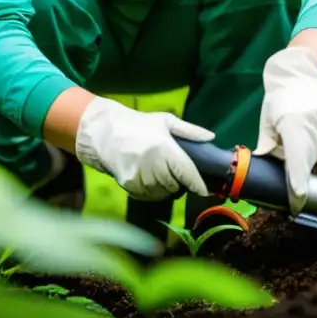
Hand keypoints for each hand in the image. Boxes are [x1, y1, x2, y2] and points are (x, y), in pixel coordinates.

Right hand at [74, 96, 214, 200]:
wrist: (105, 133)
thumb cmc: (138, 124)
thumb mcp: (165, 121)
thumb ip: (189, 131)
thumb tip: (211, 137)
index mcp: (165, 149)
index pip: (186, 172)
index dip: (197, 184)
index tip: (204, 190)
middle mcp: (154, 165)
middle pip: (175, 185)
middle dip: (179, 182)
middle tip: (175, 172)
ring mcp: (140, 177)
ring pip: (162, 193)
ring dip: (166, 188)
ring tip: (162, 175)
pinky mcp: (128, 185)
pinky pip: (147, 195)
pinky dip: (152, 191)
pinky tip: (150, 179)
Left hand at [253, 47, 316, 215]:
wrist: (305, 72)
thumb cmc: (281, 94)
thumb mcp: (268, 117)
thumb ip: (268, 142)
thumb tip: (262, 164)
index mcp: (293, 122)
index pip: (296, 157)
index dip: (297, 179)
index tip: (297, 198)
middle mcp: (313, 125)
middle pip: (306, 159)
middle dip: (296, 174)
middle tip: (290, 191)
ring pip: (314, 153)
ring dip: (303, 160)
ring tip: (291, 150)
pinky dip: (310, 150)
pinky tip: (302, 143)